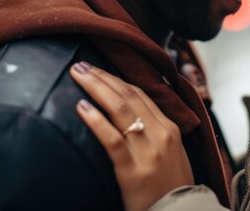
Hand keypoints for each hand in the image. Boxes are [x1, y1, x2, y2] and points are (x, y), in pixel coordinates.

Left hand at [70, 62, 193, 210]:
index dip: (116, 78)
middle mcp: (161, 134)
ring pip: (120, 109)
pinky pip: (112, 139)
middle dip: (102, 76)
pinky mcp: (133, 170)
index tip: (97, 68)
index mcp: (170, 128)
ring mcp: (148, 151)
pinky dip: (96, 120)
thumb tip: (130, 111)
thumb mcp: (172, 151)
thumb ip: (155, 130)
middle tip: (81, 64)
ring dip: (96, 88)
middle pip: (128, 95)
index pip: (141, 93)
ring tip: (77, 75)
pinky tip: (81, 108)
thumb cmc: (170, 185)